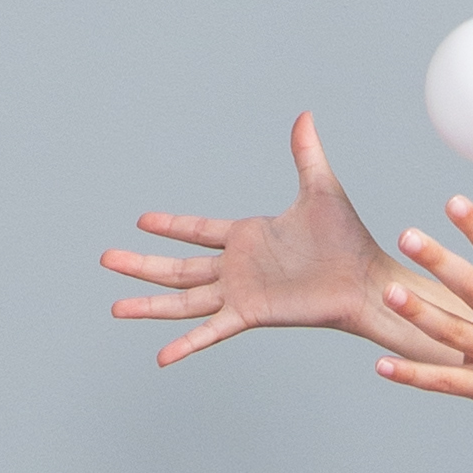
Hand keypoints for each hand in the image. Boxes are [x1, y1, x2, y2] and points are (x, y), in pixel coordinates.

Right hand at [102, 113, 397, 365]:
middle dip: (140, 263)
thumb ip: (306, 154)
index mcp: (247, 236)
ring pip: (183, 300)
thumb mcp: (321, 189)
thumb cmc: (349, 240)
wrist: (366, 280)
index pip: (197, 230)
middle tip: (106, 258)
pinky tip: (161, 357)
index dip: (169, 225)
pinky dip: (186, 345)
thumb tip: (304, 114)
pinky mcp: (251, 314)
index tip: (140, 220)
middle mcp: (237, 267)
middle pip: (176, 267)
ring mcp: (240, 293)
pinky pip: (211, 330)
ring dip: (148, 303)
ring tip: (115, 306)